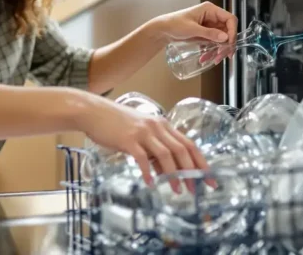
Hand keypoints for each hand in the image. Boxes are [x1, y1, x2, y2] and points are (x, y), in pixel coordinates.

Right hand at [72, 90, 210, 192]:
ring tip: (178, 190)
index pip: (189, 143)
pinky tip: (150, 183)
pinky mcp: (128, 139)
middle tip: (197, 189)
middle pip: (182, 149)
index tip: (209, 178)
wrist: (94, 112)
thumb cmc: (116, 124)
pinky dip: (148, 172)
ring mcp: (143, 132)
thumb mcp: (141, 134)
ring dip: (174, 174)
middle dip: (192, 171)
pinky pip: (142, 157)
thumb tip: (166, 172)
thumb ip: (154, 150)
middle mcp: (157, 127)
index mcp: (163, 125)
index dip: (201, 161)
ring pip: (166, 154)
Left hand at [154, 2, 238, 62]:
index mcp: (210, 10)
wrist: (163, 30)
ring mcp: (209, 25)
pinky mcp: (205, 33)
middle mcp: (212, 17)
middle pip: (227, 31)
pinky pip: (213, 43)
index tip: (229, 44)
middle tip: (222, 56)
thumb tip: (225, 37)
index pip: (230, 19)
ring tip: (212, 59)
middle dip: (225, 45)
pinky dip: (211, 51)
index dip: (232, 31)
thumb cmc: (174, 24)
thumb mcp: (192, 29)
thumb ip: (209, 33)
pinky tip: (204, 57)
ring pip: (221, 39)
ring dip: (218, 50)